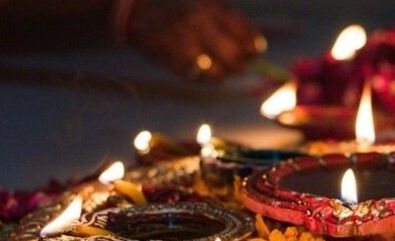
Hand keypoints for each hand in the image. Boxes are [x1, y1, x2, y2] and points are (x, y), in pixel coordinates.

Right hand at [126, 0, 263, 80]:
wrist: (137, 8)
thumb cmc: (180, 4)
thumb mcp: (206, 1)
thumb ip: (230, 21)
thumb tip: (256, 46)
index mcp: (209, 8)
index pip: (244, 34)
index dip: (255, 46)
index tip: (256, 50)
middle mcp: (198, 26)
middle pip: (234, 57)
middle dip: (242, 64)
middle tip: (242, 63)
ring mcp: (184, 45)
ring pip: (218, 73)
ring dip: (224, 73)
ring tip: (223, 67)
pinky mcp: (172, 61)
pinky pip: (198, 79)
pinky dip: (206, 77)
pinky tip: (205, 69)